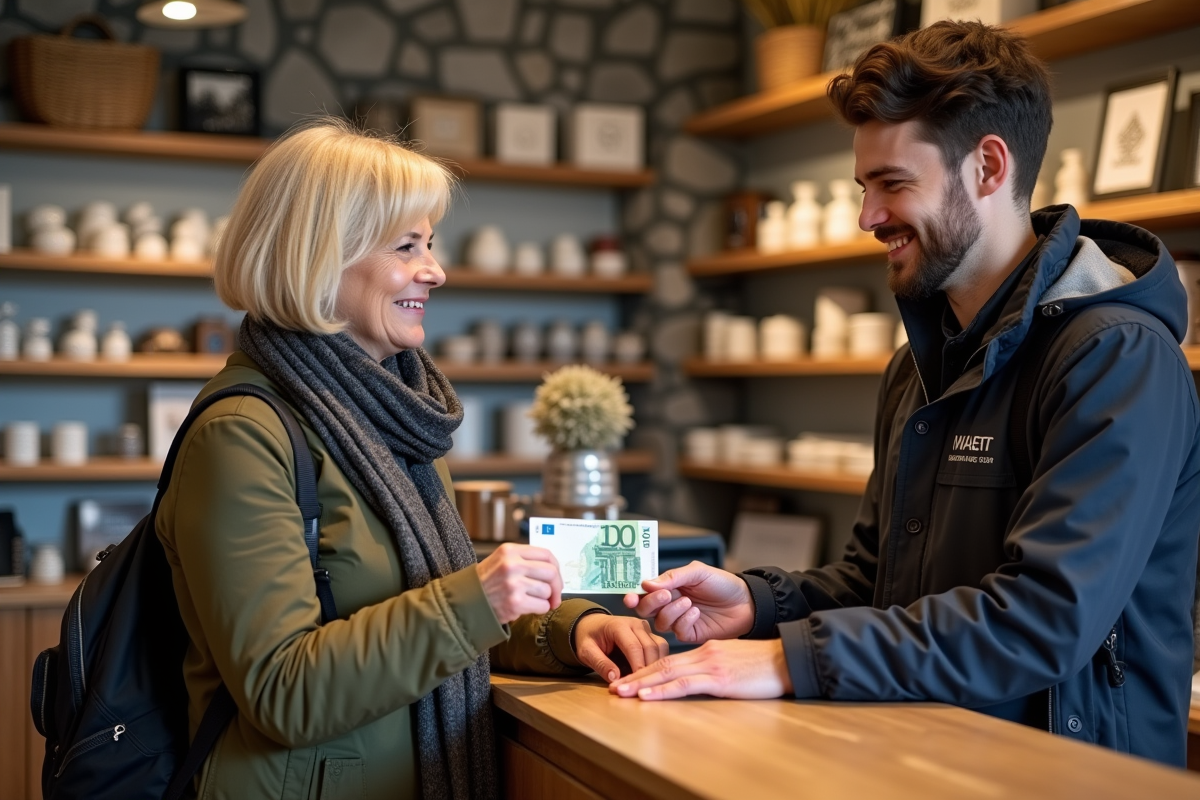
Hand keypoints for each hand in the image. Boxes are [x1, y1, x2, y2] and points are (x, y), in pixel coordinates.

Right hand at [477, 543, 562, 624]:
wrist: (466, 602)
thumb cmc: (486, 582)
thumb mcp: (501, 560)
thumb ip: (524, 560)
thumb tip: (553, 569)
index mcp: (510, 551)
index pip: (546, 554)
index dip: (556, 567)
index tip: (556, 577)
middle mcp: (512, 565)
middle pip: (551, 572)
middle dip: (557, 586)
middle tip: (554, 595)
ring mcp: (513, 584)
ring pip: (547, 591)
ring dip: (545, 599)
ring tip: (534, 600)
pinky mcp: (515, 603)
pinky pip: (541, 606)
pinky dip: (540, 609)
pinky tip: (528, 608)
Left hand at [572, 613, 668, 683]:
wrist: (592, 626)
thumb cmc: (588, 639)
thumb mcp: (586, 652)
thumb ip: (600, 663)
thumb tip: (615, 678)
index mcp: (618, 625)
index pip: (633, 647)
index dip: (637, 666)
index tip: (638, 684)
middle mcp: (635, 624)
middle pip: (650, 646)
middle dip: (649, 668)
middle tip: (645, 687)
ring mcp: (644, 628)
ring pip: (660, 646)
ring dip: (657, 664)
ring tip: (650, 682)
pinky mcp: (650, 634)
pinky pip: (660, 647)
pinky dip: (659, 661)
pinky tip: (653, 674)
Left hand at [609, 639, 791, 700]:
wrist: (788, 660)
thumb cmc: (767, 665)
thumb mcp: (736, 660)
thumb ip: (716, 666)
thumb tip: (703, 678)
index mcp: (707, 650)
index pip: (670, 660)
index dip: (647, 671)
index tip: (630, 680)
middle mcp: (704, 654)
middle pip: (661, 665)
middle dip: (635, 676)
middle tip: (614, 687)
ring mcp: (710, 665)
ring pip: (666, 673)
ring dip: (640, 684)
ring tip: (620, 692)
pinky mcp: (718, 679)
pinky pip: (684, 684)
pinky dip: (662, 690)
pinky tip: (646, 696)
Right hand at [622, 561, 753, 642]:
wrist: (746, 602)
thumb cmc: (722, 584)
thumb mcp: (697, 572)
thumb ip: (672, 577)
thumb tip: (646, 583)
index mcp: (668, 587)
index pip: (643, 591)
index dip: (633, 594)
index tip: (630, 596)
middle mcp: (669, 605)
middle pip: (645, 609)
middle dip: (651, 602)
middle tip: (666, 595)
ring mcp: (678, 621)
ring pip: (660, 621)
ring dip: (671, 611)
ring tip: (689, 602)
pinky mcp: (689, 635)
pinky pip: (677, 632)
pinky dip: (684, 621)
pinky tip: (696, 612)